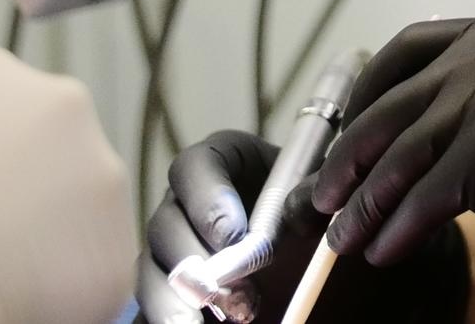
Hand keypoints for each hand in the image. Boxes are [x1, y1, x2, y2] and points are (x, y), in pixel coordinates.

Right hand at [139, 129, 467, 323]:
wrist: (316, 251)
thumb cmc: (320, 213)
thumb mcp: (322, 196)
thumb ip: (312, 196)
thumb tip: (301, 212)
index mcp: (218, 165)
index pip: (194, 167)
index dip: (208, 199)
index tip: (234, 236)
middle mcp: (185, 205)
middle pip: (165, 226)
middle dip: (195, 265)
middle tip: (228, 295)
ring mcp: (171, 251)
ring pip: (152, 274)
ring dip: (178, 304)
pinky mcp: (169, 292)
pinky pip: (152, 307)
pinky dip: (169, 319)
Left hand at [312, 14, 474, 302]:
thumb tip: (417, 144)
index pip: (410, 46)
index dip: (366, 91)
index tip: (343, 131)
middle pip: (393, 102)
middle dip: (348, 155)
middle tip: (324, 196)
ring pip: (400, 154)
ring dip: (362, 203)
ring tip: (344, 237)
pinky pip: (425, 197)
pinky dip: (398, 229)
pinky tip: (386, 251)